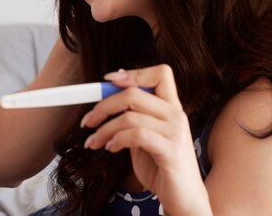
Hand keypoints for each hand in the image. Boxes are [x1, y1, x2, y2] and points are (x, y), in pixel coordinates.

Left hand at [79, 65, 211, 215]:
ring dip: (104, 129)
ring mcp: (176, 132)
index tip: (108, 81)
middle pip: (133, 94)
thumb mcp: (144, 134)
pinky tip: (110, 148)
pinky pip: (136, 135)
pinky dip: (116, 140)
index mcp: (171, 106)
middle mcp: (176, 114)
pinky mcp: (171, 151)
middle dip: (103, 105)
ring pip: (129, 116)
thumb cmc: (161, 165)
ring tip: (94, 142)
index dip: (133, 73)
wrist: (184, 197)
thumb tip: (112, 89)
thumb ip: (134, 114)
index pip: (160, 73)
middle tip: (88, 121)